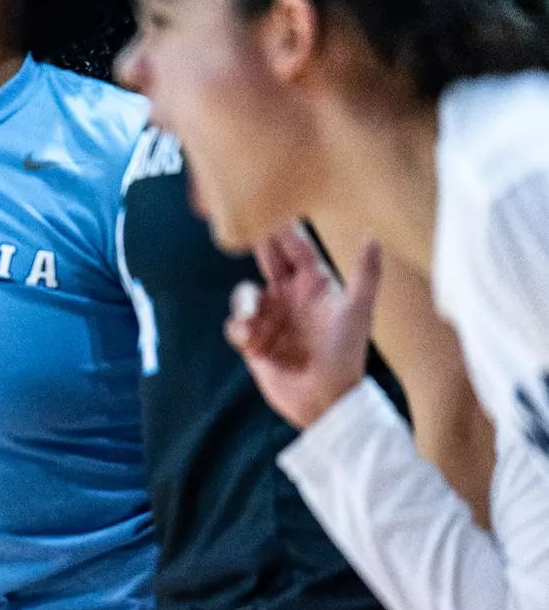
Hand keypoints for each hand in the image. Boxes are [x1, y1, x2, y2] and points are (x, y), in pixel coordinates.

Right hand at [225, 223, 382, 430]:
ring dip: (245, 302)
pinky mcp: (253, 342)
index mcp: (314, 284)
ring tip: (253, 317)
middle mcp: (290, 296)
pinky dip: (240, 329)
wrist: (326, 398)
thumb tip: (372, 235)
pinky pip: (236, 326)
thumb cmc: (347, 354)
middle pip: (266, 261)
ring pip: (245, 294)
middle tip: (242, 232)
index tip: (271, 211)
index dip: (284, 230)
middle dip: (255, 249)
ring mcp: (271, 318)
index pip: (296, 249)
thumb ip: (365, 273)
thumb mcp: (358, 311)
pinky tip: (251, 340)